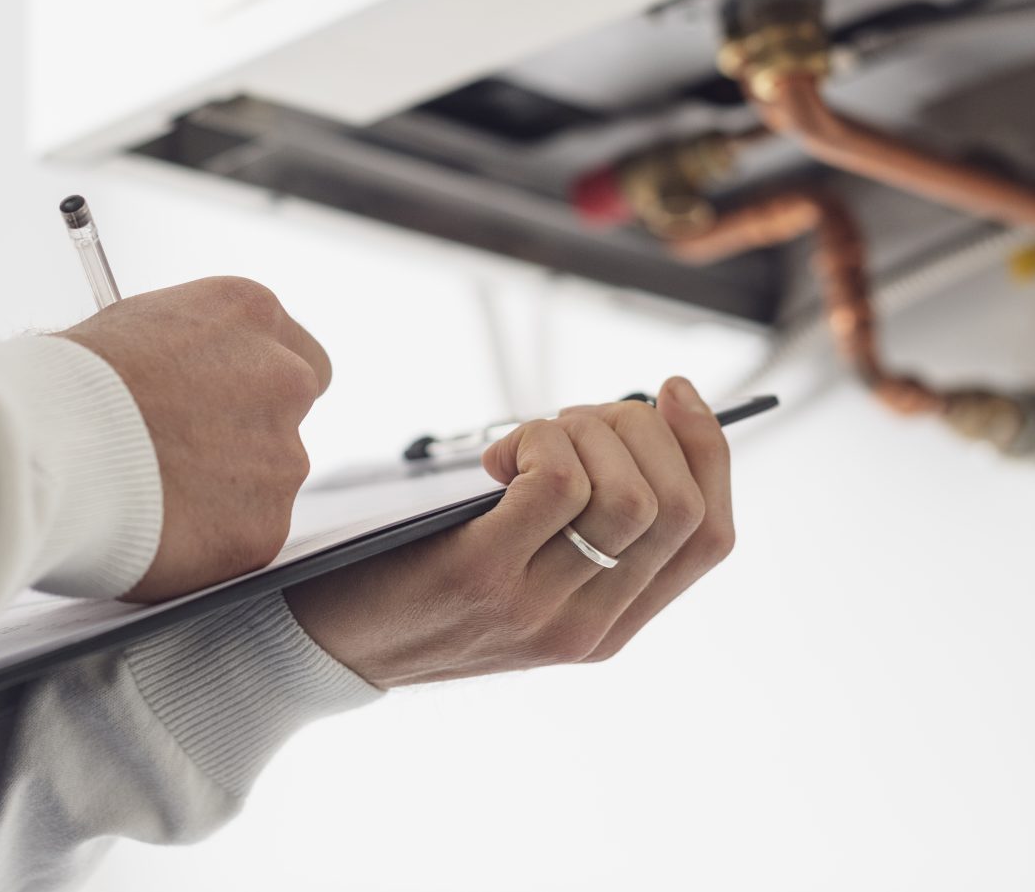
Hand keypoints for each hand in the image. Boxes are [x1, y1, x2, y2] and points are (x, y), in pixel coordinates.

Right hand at [62, 277, 330, 601]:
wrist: (45, 447)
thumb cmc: (65, 383)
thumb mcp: (133, 327)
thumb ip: (186, 353)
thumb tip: (185, 377)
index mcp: (251, 313)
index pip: (298, 354)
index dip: (256, 388)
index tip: (224, 407)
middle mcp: (284, 378)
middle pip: (289, 417)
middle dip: (249, 438)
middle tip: (187, 457)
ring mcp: (281, 457)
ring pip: (266, 482)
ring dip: (224, 493)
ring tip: (150, 494)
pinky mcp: (264, 527)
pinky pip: (243, 538)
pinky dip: (208, 542)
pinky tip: (156, 529)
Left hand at [284, 378, 731, 686]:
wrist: (322, 644)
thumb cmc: (419, 580)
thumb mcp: (520, 571)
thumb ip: (578, 526)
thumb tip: (634, 422)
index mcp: (612, 625)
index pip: (712, 536)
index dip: (708, 450)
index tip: (672, 391)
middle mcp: (588, 626)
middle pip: (679, 506)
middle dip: (642, 428)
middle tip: (574, 417)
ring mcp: (539, 609)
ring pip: (630, 494)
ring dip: (586, 431)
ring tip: (529, 437)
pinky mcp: (483, 576)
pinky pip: (558, 484)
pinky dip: (538, 442)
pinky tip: (496, 458)